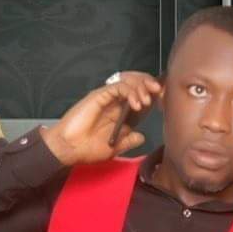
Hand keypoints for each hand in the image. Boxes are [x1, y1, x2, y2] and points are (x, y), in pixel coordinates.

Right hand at [39, 71, 161, 165]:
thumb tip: (141, 137)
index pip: (141, 98)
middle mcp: (115, 103)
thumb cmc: (87, 150)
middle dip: (150, 85)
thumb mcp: (114, 149)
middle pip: (137, 85)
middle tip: (159, 92)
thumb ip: (128, 141)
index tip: (164, 100)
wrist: (69, 149)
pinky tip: (136, 104)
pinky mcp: (99, 95)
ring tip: (147, 100)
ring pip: (129, 81)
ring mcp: (108, 98)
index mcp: (121, 115)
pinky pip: (118, 86)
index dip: (153, 96)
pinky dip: (130, 92)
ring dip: (142, 87)